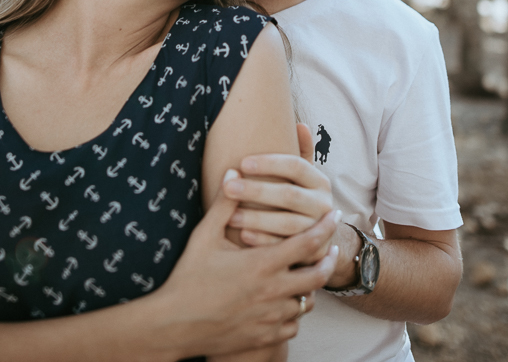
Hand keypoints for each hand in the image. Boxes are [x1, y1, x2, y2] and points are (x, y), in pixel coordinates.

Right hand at [155, 176, 339, 357]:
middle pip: (318, 275)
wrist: (175, 325)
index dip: (324, 227)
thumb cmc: (188, 277)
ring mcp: (272, 317)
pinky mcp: (266, 336)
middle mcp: (273, 291)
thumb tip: (233, 170)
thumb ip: (223, 204)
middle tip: (329, 249)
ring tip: (305, 276)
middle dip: (328, 260)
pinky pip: (293, 325)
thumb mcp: (204, 236)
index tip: (332, 215)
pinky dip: (294, 314)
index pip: (307, 241)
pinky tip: (286, 304)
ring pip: (307, 302)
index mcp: (262, 264)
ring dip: (309, 288)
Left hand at [224, 123, 335, 260]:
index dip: (269, 163)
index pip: (296, 165)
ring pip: (287, 223)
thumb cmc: (300, 201)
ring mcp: (320, 229)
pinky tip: (242, 236)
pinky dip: (263, 241)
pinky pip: (285, 246)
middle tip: (227, 187)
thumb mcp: (303, 178)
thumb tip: (300, 124)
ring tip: (229, 216)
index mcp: (320, 181)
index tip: (242, 163)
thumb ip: (301, 152)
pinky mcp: (312, 251)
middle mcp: (324, 203)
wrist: (319, 239)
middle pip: (289, 194)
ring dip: (257, 219)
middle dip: (256, 191)